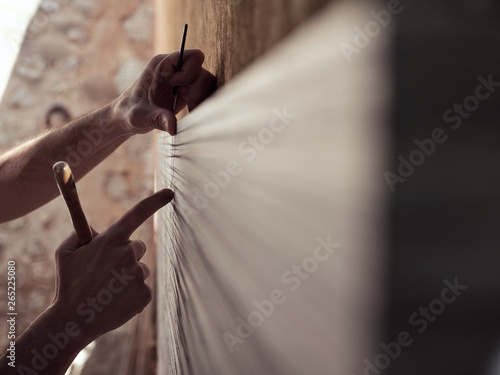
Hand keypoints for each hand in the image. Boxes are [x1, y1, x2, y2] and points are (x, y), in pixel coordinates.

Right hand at [51, 189, 173, 343]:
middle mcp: (128, 254)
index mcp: (111, 240)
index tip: (170, 192)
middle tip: (106, 272)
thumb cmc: (68, 284)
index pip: (138, 213)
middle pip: (138, 247)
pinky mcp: (145, 294)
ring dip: (128, 276)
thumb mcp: (65, 252)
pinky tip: (117, 301)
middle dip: (126, 255)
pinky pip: (142, 287)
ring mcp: (138, 274)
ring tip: (108, 290)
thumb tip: (97, 229)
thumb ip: (80, 233)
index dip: (156, 200)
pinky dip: (132, 294)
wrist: (72, 321)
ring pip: (140, 269)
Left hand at [114, 50, 216, 135]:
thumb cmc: (128, 113)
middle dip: (199, 91)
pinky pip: (202, 94)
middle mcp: (174, 69)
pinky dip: (199, 105)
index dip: (190, 73)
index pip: (192, 56)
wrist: (125, 118)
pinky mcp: (185, 92)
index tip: (175, 87)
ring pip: (205, 83)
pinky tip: (188, 114)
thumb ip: (157, 118)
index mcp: (162, 65)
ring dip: (201, 99)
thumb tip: (173, 127)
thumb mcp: (140, 116)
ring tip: (189, 112)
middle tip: (188, 107)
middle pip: (202, 72)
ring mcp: (181, 80)